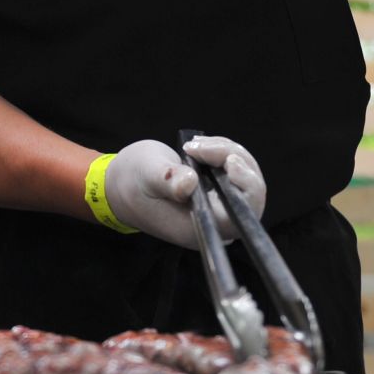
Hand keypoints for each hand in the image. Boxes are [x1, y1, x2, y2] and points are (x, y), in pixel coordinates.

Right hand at [103, 136, 266, 248]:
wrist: (123, 184)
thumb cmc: (132, 181)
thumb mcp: (146, 174)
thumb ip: (166, 179)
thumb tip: (189, 184)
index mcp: (198, 229)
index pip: (240, 215)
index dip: (245, 187)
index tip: (230, 162)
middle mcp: (213, 223)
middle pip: (250, 195)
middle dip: (236, 161)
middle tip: (202, 146)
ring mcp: (218, 209)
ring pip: (246, 179)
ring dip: (228, 152)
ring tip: (195, 145)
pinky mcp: (218, 194)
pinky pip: (237, 172)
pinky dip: (224, 153)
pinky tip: (201, 147)